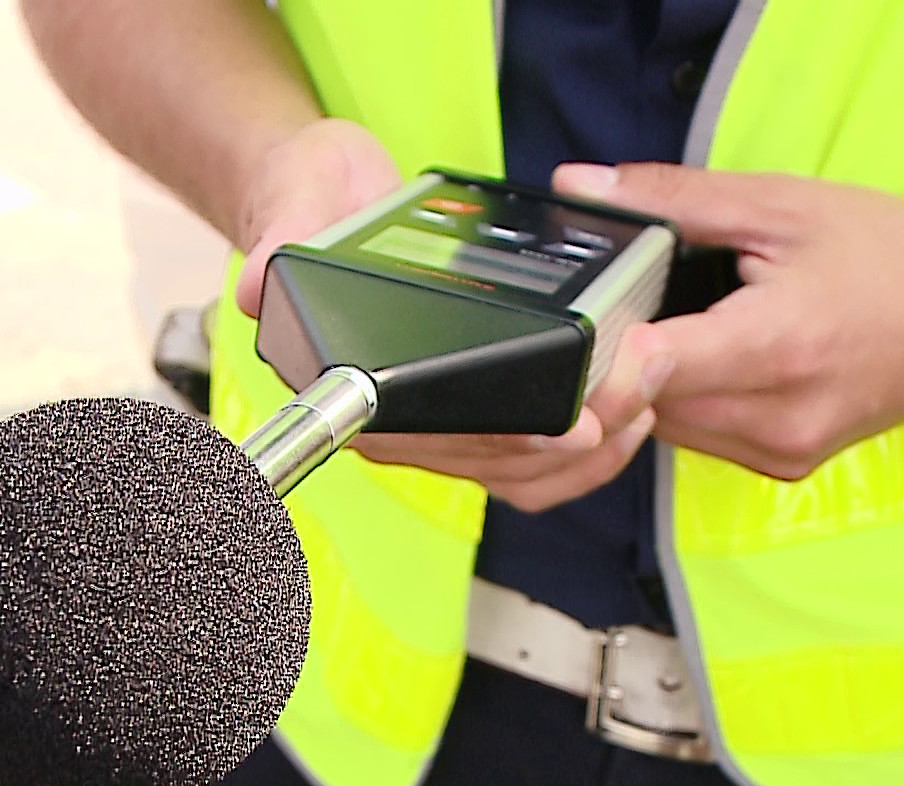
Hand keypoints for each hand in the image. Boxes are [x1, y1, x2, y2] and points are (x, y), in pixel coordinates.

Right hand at [236, 124, 663, 510]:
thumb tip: (257, 283)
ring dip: (594, 451)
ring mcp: (434, 423)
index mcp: (349, 384)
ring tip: (647, 397)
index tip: (570, 430)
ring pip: (522, 474)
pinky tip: (631, 410)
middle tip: (639, 387)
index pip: (431, 438)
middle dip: (578, 436)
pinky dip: (587, 448)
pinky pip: (532, 459)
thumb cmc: (310, 197)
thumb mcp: (296, 196)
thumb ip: (282, 237)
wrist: (328, 192)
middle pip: (494, 463)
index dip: (504, 442)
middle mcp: (391, 419)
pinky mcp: (470, 413)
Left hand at [554, 163, 903, 479]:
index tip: (586, 325)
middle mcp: (780, 416)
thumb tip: (582, 186)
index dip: (602, 348)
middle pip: (645, 400)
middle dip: (629, 354)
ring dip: (658, 381)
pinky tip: (722, 359)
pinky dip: (693, 401)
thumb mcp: (779, 204)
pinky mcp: (787, 467)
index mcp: (779, 345)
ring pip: (666, 426)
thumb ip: (672, 200)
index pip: (649, 371)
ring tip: (694, 325)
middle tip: (644, 301)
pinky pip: (701, 438)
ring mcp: (785, 450)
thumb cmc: (889, 251)